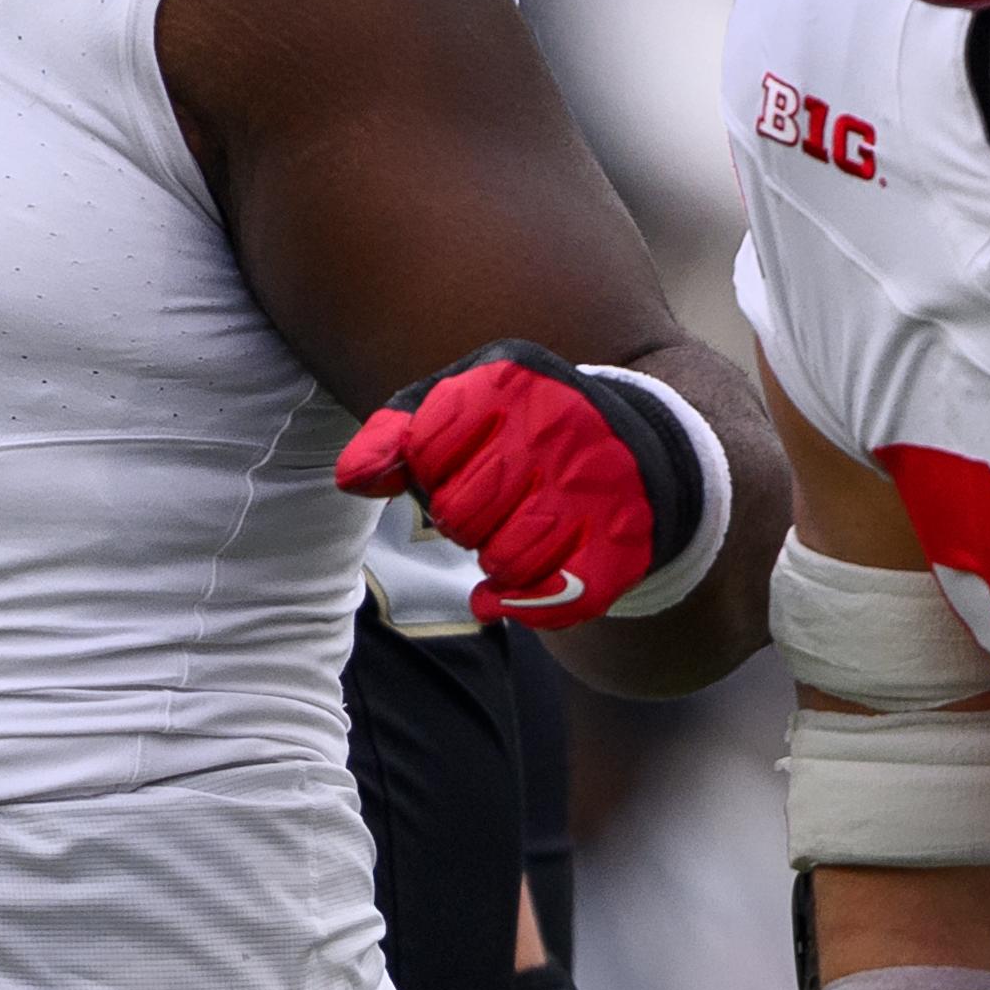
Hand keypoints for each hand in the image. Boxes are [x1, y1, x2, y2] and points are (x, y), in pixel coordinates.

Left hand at [336, 342, 720, 630]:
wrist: (636, 447)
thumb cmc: (524, 430)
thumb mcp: (462, 407)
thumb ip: (398, 435)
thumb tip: (352, 480)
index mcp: (509, 383)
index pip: (425, 452)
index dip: (429, 472)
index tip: (453, 463)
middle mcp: (556, 430)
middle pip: (459, 515)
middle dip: (459, 520)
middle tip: (484, 507)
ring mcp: (594, 488)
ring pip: (506, 562)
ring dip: (494, 561)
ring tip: (510, 536)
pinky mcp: (624, 543)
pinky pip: (557, 598)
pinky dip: (524, 606)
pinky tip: (512, 593)